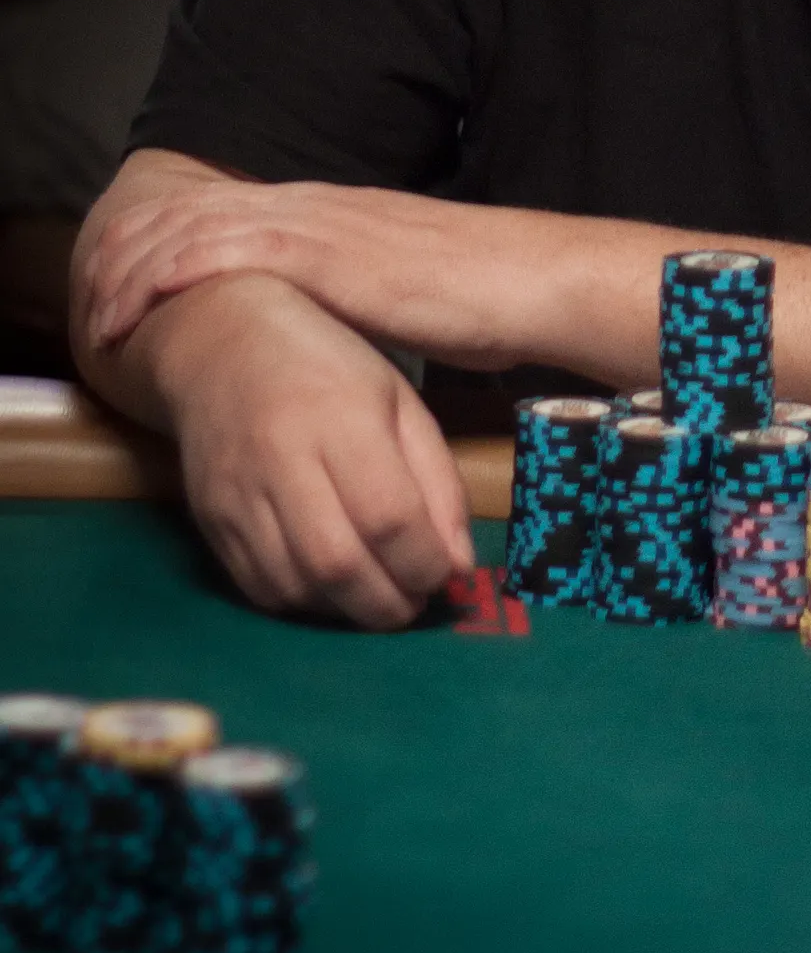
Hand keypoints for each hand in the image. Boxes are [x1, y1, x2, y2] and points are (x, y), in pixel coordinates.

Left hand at [86, 176, 545, 366]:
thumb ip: (359, 297)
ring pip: (194, 225)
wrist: (531, 279)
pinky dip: (170, 272)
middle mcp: (315, 205)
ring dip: (135, 263)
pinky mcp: (324, 252)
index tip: (130, 283)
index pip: (225, 210)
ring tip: (100, 308)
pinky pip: (223, 250)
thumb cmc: (485, 297)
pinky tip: (142, 301)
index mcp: (331, 213)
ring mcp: (318, 222)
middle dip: (132, 248)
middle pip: (194, 210)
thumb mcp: (403, 292)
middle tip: (94, 295)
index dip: (167, 239)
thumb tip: (333, 336)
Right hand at [150, 272, 474, 627]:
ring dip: (348, 609)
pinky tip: (331, 585)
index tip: (445, 574)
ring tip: (378, 594)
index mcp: (342, 418)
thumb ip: (438, 481)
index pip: (389, 516)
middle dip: (388, 602)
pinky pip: (259, 588)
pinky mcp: (209, 520)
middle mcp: (282, 459)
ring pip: (297, 585)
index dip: (425, 563)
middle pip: (338, 562)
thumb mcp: (399, 401)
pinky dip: (305, 602)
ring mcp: (238, 494)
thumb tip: (459, 565)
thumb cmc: (327, 365)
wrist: (220, 344)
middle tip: (414, 600)